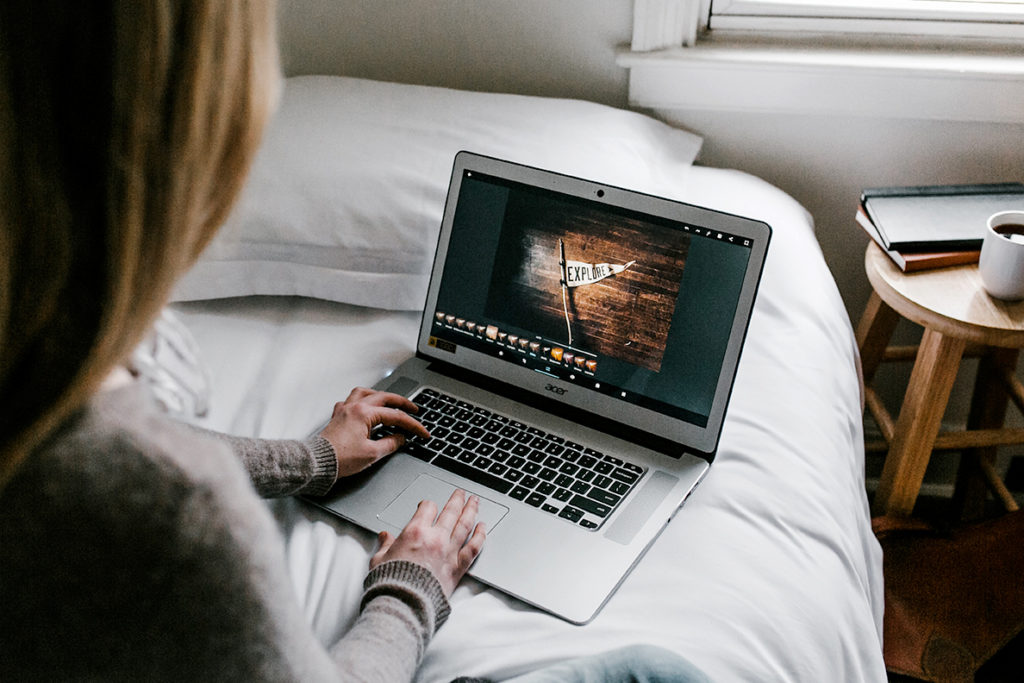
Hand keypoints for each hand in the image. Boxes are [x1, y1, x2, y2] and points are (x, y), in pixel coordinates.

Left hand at [319, 387, 429, 477]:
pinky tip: (364, 406)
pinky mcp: (337, 417)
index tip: (421, 432)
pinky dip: (361, 400)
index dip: (412, 425)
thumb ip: (390, 443)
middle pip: (384, 398)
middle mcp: (354, 407)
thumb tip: (400, 439)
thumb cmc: (339, 458)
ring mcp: (344, 410)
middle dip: (401, 403)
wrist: (317, 463)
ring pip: (365, 393)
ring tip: (389, 401)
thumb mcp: (372, 454)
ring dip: (380, 395)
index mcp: (364, 413)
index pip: (395, 416)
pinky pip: (351, 400)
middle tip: (413, 408)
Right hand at [370, 490, 486, 596]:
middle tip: (461, 493)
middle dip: (456, 499)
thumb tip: (384, 537)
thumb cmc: (391, 583)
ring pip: (465, 524)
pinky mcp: (458, 567)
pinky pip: (473, 547)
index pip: (427, 508)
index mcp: (415, 532)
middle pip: (450, 511)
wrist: (404, 604)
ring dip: (471, 510)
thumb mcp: (380, 560)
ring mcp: (449, 551)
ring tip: (475, 501)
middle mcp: (435, 538)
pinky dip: (480, 535)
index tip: (427, 505)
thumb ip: (385, 545)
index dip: (427, 504)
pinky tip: (483, 527)